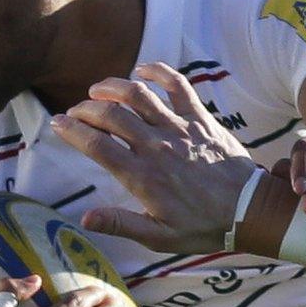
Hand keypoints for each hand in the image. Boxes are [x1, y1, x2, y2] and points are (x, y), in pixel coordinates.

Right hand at [51, 64, 257, 252]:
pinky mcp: (200, 118)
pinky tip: (142, 69)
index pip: (97, 145)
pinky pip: (178, 86)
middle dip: (85, 109)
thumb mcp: (159, 237)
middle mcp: (157, 147)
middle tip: (74, 111)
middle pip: (111, 115)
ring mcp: (180, 129)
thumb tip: (84, 218)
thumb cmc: (203, 226)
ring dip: (112, 87)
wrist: (248, 210)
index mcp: (143, 177)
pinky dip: (158, 71)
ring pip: (138, 95)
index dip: (72, 131)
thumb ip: (121, 224)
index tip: (57, 124)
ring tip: (96, 89)